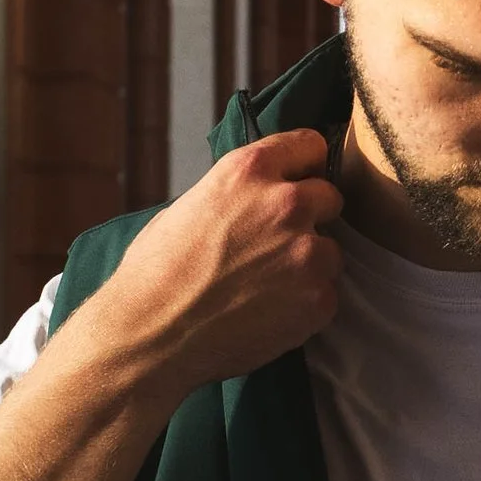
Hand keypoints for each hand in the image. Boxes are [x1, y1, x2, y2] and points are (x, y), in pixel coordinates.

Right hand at [95, 131, 343, 391]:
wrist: (150, 334)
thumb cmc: (155, 272)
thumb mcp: (190, 205)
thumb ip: (237, 195)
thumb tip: (257, 198)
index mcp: (249, 171)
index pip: (309, 145)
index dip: (303, 167)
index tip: (298, 181)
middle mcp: (286, 203)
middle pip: (329, 197)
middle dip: (310, 217)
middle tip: (277, 244)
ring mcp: (307, 252)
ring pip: (330, 251)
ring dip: (308, 265)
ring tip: (266, 287)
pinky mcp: (319, 299)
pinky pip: (326, 295)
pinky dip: (305, 305)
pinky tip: (269, 314)